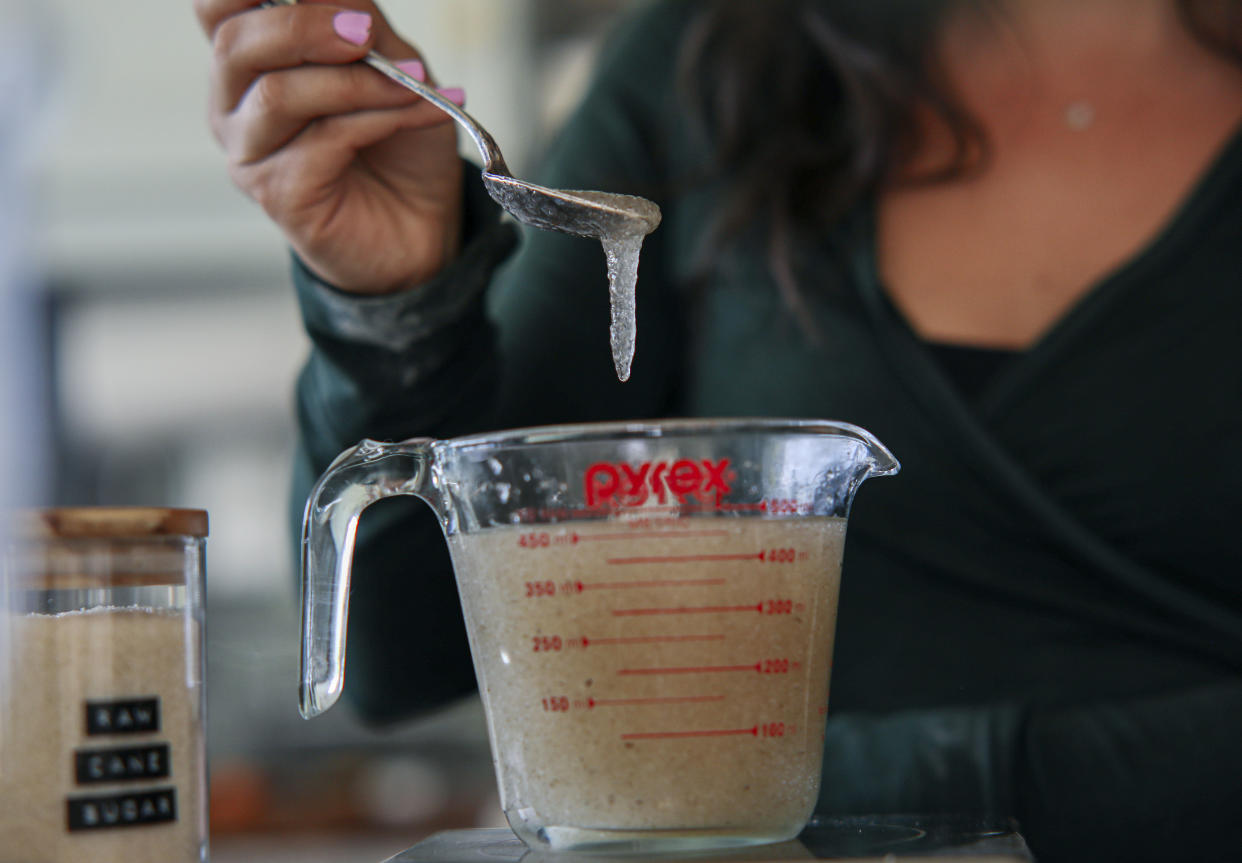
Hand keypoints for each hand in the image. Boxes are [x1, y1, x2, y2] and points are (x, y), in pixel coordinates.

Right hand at [195, 0, 464, 292]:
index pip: (216, 7)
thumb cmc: (399, 143)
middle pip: (237, 44)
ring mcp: (249, 153)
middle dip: (306, 27)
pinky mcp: (278, 194)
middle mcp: (234, 105)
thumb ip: (358, 18)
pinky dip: (378, 119)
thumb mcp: (388, 61)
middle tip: (365, 32)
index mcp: (248, 62)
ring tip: (411, 82)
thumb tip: (346, 1)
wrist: (421, 224)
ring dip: (354, 82)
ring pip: (279, 95)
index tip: (329, 1)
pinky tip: (419, 112)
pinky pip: (322, 141)